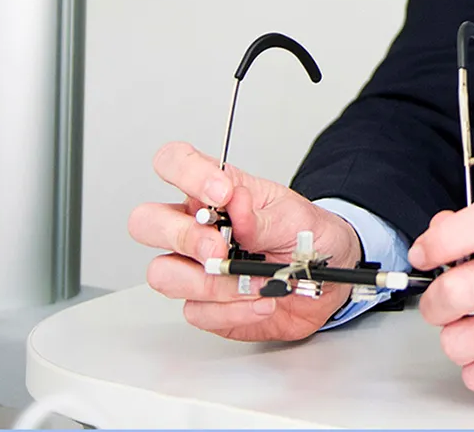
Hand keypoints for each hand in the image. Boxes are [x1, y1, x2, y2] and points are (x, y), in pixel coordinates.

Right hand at [128, 140, 363, 340]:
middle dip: (182, 237)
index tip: (222, 193)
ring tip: (257, 283)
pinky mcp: (203, 304)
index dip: (186, 173)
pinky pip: (195, 311)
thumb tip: (236, 201)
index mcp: (216, 192)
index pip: (174, 162)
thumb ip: (261, 216)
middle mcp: (195, 227)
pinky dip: (232, 310)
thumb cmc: (306, 236)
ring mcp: (194, 267)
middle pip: (145, 222)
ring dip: (212, 283)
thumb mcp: (295, 218)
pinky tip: (261, 301)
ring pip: (162, 274)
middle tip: (220, 249)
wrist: (329, 281)